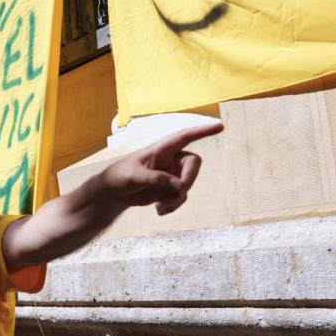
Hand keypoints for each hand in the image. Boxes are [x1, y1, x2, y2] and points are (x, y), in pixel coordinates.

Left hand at [97, 122, 223, 215]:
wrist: (115, 193)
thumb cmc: (120, 176)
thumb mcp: (133, 176)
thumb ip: (155, 179)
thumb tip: (178, 186)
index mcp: (161, 149)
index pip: (185, 136)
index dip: (202, 131)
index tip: (220, 126)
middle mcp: (170, 160)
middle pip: (193, 164)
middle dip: (188, 180)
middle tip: (178, 192)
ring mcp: (172, 175)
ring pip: (187, 185)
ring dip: (177, 198)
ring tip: (160, 206)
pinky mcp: (170, 189)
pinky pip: (181, 197)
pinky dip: (173, 205)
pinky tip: (159, 210)